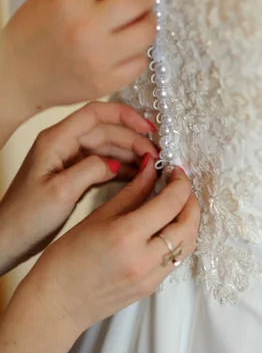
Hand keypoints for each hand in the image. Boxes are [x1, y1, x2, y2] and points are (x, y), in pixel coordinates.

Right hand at [0, 0, 157, 143]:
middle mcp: (87, 28)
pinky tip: (129, 47)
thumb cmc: (32, 34)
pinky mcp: (107, 82)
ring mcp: (99, 58)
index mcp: (70, 1)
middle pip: (139, 0)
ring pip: (147, 32)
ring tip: (140, 19)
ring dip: (148, 20)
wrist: (16, 78)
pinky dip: (139, 51)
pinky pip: (141, 61)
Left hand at [0, 101, 157, 274]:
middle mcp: (64, 144)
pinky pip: (104, 164)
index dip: (125, 116)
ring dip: (131, 155)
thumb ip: (91, 170)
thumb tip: (117, 162)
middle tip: (156, 156)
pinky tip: (139, 177)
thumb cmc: (26, 217)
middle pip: (107, 131)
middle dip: (134, 140)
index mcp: (56, 139)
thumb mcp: (61, 192)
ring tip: (153, 167)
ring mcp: (69, 159)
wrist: (9, 239)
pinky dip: (123, 168)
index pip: (96, 113)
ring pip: (108, 148)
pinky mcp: (75, 175)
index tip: (148, 128)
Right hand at [26, 161, 199, 333]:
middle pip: (189, 224)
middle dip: (191, 199)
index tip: (175, 170)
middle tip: (180, 185)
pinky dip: (179, 238)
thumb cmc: (68, 256)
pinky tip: (166, 226)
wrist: (58, 303)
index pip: (171, 202)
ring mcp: (151, 277)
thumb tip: (151, 169)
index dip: (180, 182)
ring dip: (189, 220)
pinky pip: (176, 258)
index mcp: (128, 235)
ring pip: (189, 243)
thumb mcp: (99, 215)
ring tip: (176, 204)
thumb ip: (133, 191)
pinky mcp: (152, 288)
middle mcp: (145, 258)